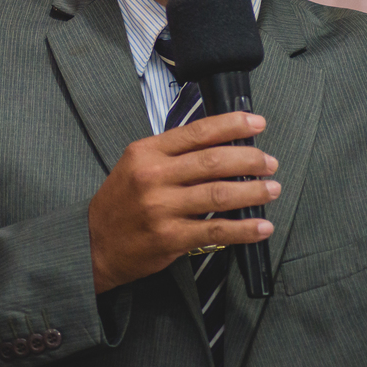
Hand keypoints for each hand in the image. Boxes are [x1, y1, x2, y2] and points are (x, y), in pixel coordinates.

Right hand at [87, 112, 279, 293]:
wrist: (94, 242)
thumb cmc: (121, 201)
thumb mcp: (137, 165)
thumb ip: (172, 154)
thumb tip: (221, 144)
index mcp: (147, 152)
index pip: (197, 132)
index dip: (231, 125)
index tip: (256, 124)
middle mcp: (153, 177)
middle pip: (213, 161)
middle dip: (249, 159)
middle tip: (269, 162)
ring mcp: (161, 208)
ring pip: (219, 194)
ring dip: (253, 191)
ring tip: (271, 189)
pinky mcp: (169, 237)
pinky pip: (215, 230)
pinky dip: (244, 228)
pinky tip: (261, 226)